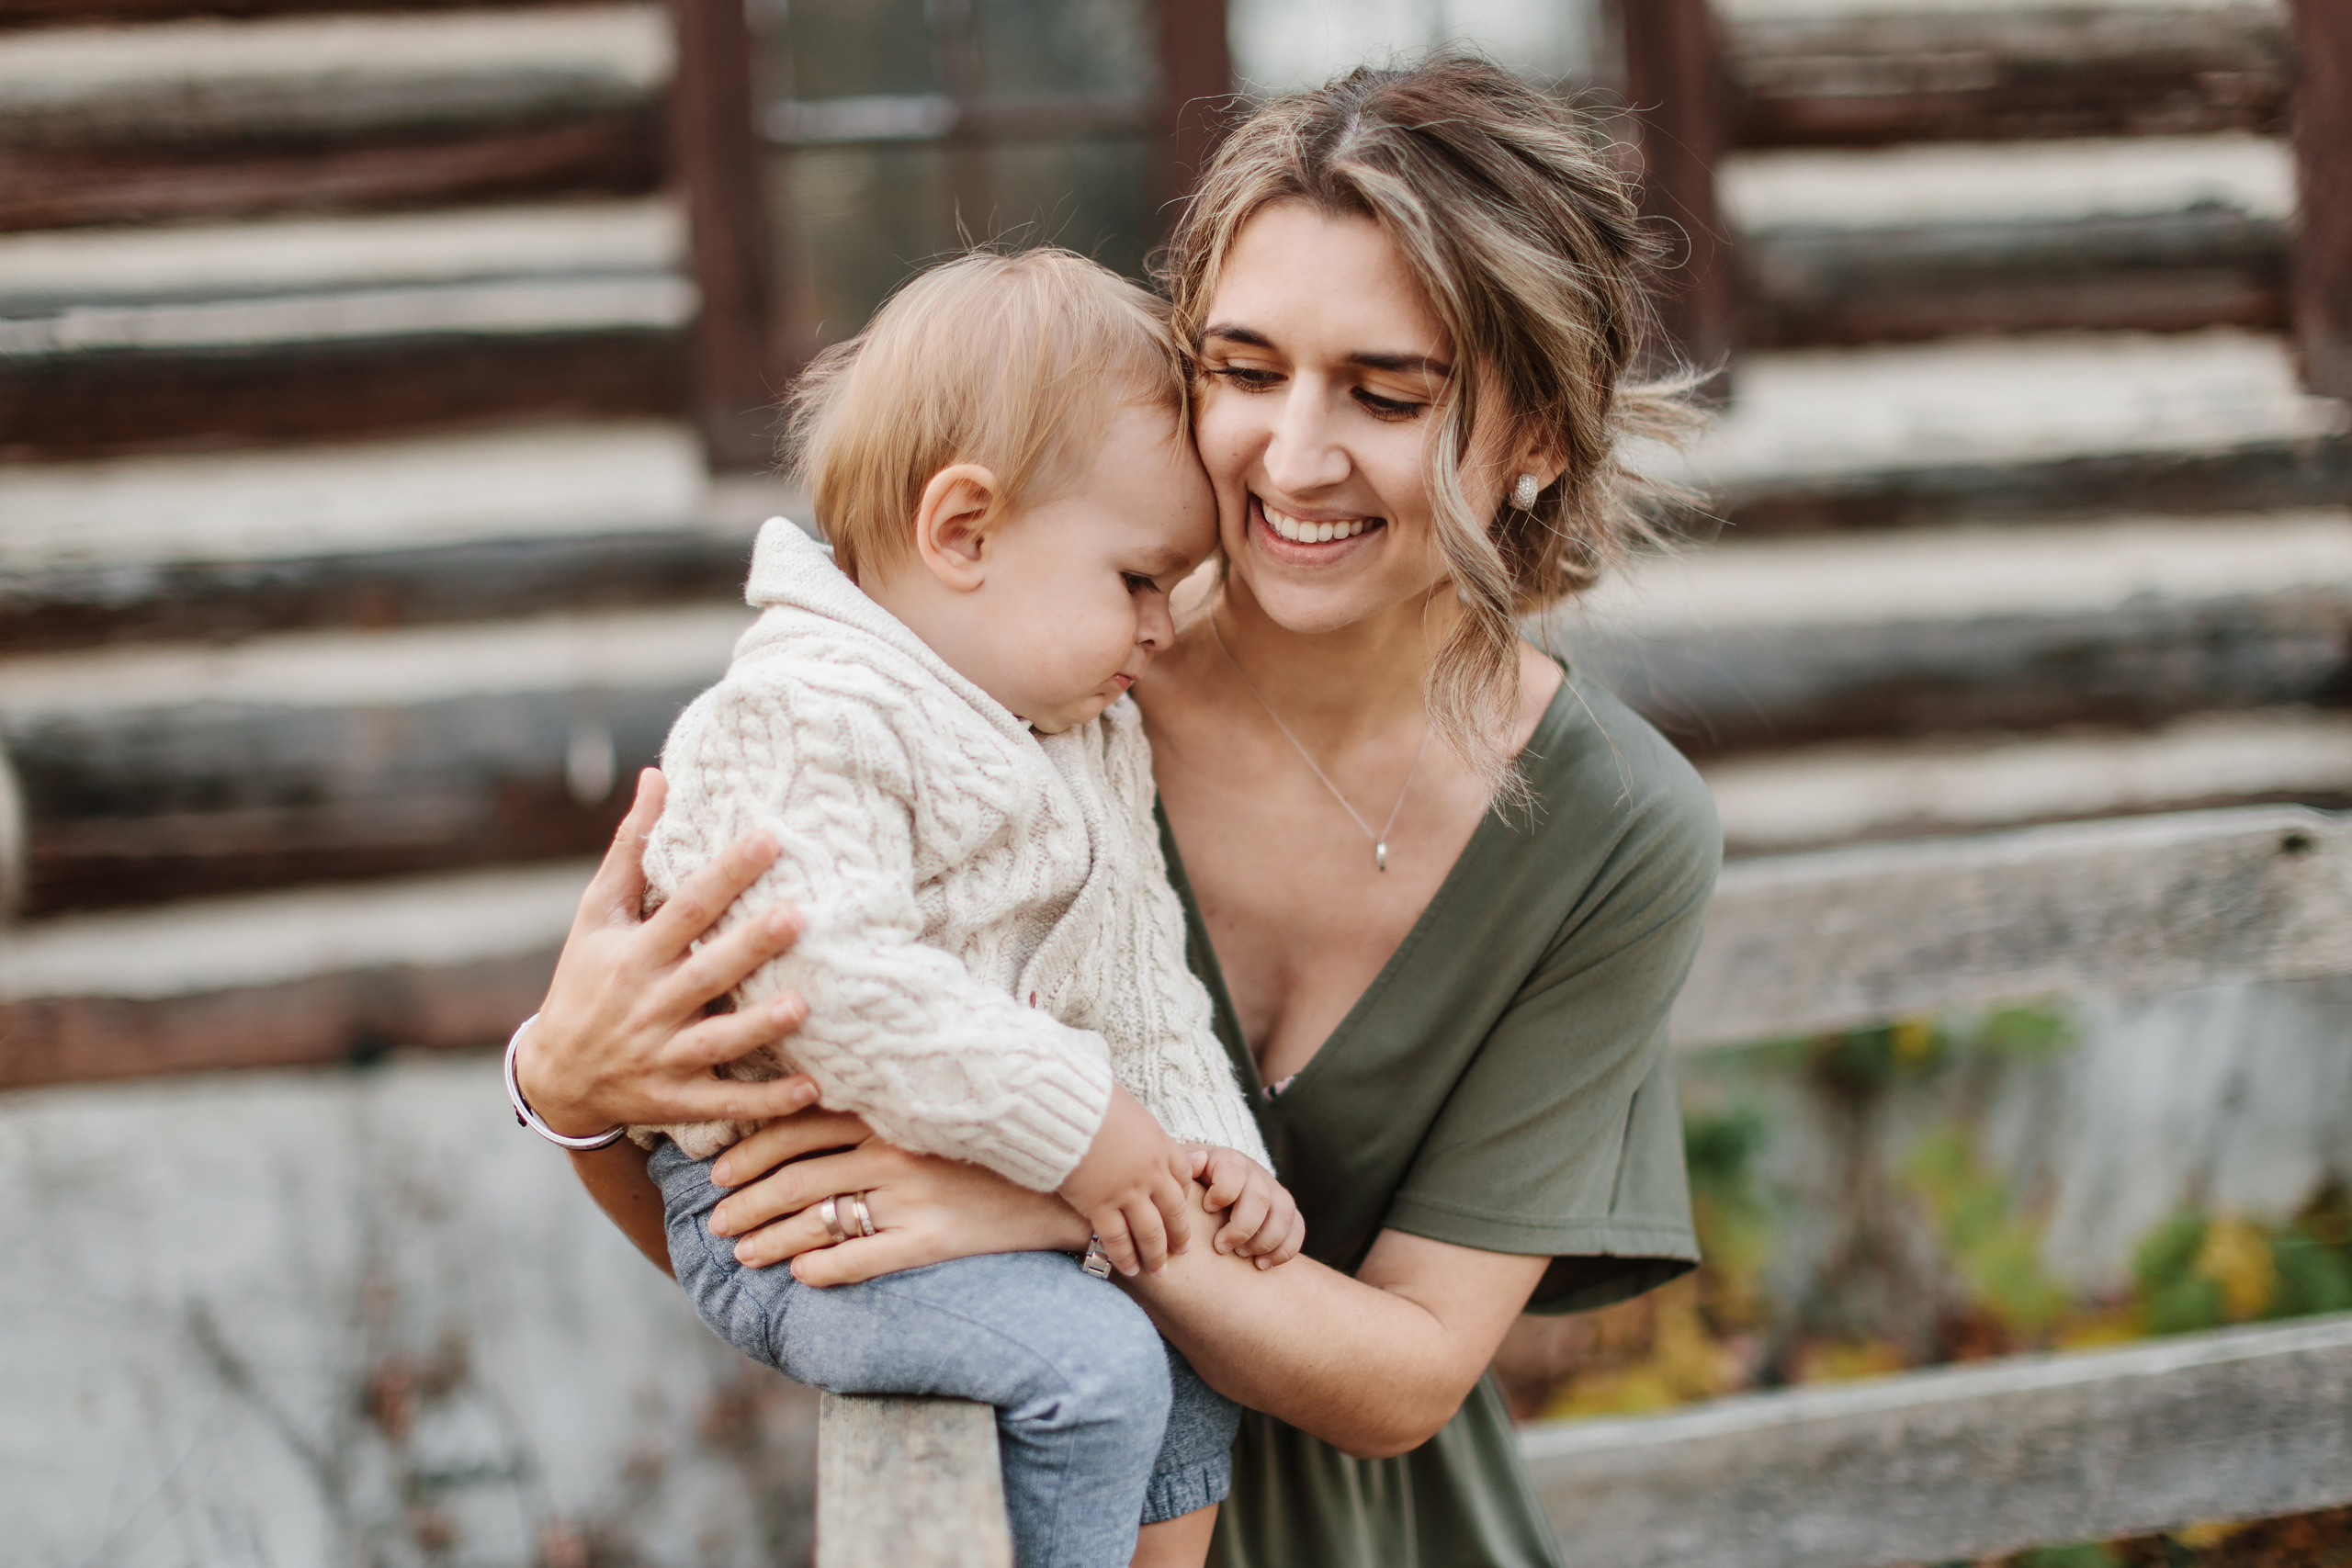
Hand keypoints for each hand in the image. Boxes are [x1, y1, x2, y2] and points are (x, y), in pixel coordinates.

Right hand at [515, 769, 814, 1136]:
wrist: (556, 1077)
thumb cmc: (586, 979)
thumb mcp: (597, 915)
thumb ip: (631, 847)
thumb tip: (660, 774)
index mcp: (633, 954)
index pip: (685, 908)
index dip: (726, 874)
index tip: (769, 838)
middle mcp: (648, 1004)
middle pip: (705, 973)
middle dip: (749, 947)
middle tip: (799, 916)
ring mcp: (662, 1056)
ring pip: (716, 1043)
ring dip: (759, 1026)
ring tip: (804, 1004)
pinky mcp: (677, 1100)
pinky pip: (727, 1104)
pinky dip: (768, 1102)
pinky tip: (814, 1088)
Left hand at [706, 1094, 1091, 1283]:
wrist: (1063, 1182)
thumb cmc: (991, 1143)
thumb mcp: (934, 1111)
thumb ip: (880, 1104)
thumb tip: (812, 1100)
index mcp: (889, 1112)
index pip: (798, 1126)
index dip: (750, 1150)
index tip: (718, 1171)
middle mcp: (895, 1151)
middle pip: (797, 1176)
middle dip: (745, 1200)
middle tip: (716, 1221)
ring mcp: (912, 1197)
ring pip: (817, 1220)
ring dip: (769, 1239)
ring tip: (741, 1253)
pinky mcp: (932, 1240)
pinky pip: (860, 1259)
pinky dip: (821, 1269)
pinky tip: (797, 1276)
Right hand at [1056, 1087, 1192, 1276]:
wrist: (1068, 1110)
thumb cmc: (1092, 1102)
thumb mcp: (1127, 1109)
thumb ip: (1135, 1128)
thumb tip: (1128, 1126)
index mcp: (1160, 1146)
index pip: (1182, 1178)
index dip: (1184, 1198)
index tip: (1183, 1211)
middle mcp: (1150, 1173)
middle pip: (1173, 1211)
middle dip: (1179, 1234)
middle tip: (1182, 1251)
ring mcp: (1127, 1192)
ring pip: (1150, 1232)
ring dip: (1155, 1254)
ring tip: (1159, 1271)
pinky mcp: (1099, 1205)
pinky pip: (1117, 1238)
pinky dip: (1124, 1256)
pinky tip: (1127, 1269)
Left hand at [1189, 1147, 1304, 1268]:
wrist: (1208, 1186)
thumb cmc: (1189, 1183)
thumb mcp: (1180, 1171)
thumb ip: (1183, 1167)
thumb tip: (1196, 1161)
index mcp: (1227, 1161)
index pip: (1234, 1169)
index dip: (1223, 1192)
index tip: (1207, 1209)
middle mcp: (1254, 1173)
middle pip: (1260, 1197)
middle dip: (1241, 1227)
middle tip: (1220, 1247)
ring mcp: (1273, 1191)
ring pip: (1284, 1212)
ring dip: (1265, 1240)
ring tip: (1242, 1256)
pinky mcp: (1284, 1211)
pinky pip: (1297, 1228)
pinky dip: (1284, 1250)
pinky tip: (1261, 1265)